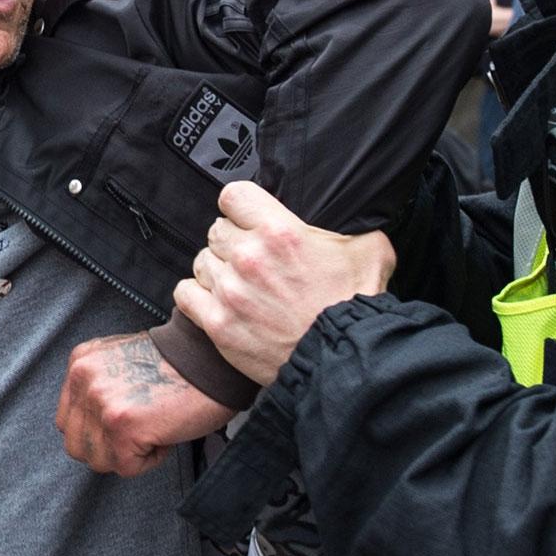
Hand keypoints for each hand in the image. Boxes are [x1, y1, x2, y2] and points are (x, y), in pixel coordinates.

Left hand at [56, 331, 235, 475]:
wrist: (213, 359)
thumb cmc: (177, 365)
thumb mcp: (120, 362)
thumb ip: (96, 387)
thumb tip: (88, 428)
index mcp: (80, 362)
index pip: (68, 421)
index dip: (98, 431)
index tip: (127, 421)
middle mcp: (84, 380)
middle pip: (77, 445)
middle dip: (110, 447)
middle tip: (142, 430)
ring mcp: (101, 404)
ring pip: (98, 461)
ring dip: (128, 455)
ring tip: (153, 429)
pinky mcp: (123, 427)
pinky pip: (127, 467)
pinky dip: (150, 459)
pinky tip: (165, 434)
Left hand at [172, 182, 394, 387]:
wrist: (343, 359)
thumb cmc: (357, 305)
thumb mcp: (370, 250)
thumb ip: (354, 224)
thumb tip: (354, 215)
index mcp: (279, 230)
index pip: (232, 196)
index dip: (241, 207)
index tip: (248, 220)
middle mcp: (249, 256)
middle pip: (217, 231)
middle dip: (233, 243)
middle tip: (253, 262)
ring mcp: (230, 290)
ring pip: (202, 262)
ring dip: (217, 271)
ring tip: (240, 286)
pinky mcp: (218, 324)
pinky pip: (185, 293)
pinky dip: (197, 296)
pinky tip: (218, 302)